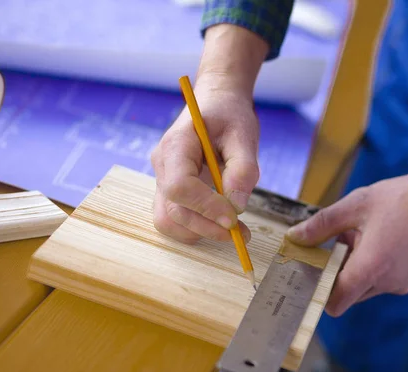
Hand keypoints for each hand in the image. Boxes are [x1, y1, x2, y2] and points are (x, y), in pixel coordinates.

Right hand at [151, 84, 258, 243]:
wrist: (216, 103)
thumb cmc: (229, 114)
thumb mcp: (244, 135)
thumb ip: (243, 170)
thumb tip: (238, 206)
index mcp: (176, 146)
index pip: (179, 187)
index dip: (205, 207)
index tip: (234, 218)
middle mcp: (163, 165)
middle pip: (172, 211)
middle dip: (207, 227)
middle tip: (241, 233)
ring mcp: (163, 179)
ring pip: (168, 220)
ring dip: (201, 231)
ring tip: (235, 230)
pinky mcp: (172, 190)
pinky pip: (176, 217)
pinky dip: (198, 226)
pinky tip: (223, 221)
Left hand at [286, 148, 407, 316]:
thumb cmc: (402, 198)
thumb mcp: (355, 205)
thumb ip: (321, 225)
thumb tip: (294, 238)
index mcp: (371, 267)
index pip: (336, 302)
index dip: (319, 292)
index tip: (311, 271)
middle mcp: (387, 283)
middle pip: (349, 294)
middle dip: (338, 274)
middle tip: (337, 243)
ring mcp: (402, 283)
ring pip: (366, 286)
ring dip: (356, 268)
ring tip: (363, 235)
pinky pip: (383, 280)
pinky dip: (374, 266)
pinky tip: (381, 238)